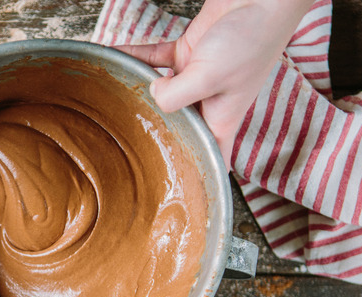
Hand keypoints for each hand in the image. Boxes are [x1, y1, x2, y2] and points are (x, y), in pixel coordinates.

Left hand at [116, 0, 313, 168]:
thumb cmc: (251, 39)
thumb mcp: (210, 76)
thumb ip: (175, 94)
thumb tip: (150, 94)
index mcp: (222, 118)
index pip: (211, 157)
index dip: (198, 176)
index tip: (178, 193)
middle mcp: (209, 101)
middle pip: (177, 126)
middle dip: (155, 134)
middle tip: (125, 147)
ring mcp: (197, 76)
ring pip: (161, 91)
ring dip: (137, 92)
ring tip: (111, 100)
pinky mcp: (189, 51)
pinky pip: (154, 58)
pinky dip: (134, 56)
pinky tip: (114, 55)